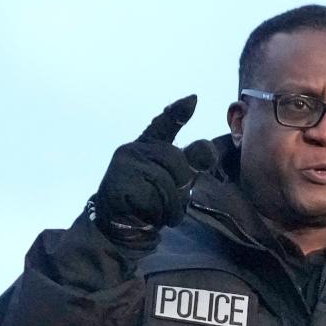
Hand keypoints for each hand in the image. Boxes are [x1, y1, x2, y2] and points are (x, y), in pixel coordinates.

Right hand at [92, 95, 216, 245]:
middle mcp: (133, 150)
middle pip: (176, 160)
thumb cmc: (147, 200)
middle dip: (181, 186)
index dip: (177, 112)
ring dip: (171, 205)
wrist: (116, 226)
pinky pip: (153, 198)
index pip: (163, 125)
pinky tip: (146, 215)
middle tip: (171, 204)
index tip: (193, 99)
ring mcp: (123, 164)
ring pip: (166, 181)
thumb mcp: (171, 180)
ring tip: (159, 213)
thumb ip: (189, 164)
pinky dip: (157, 213)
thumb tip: (209, 148)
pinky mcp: (118, 183)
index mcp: (147, 146)